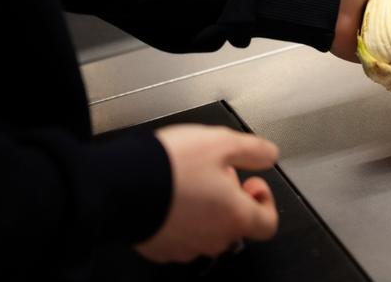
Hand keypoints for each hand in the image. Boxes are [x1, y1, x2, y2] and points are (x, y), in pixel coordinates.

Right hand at [136, 125, 279, 262]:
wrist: (121, 185)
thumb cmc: (170, 166)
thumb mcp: (220, 142)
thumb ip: (253, 149)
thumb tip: (269, 154)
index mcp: (235, 216)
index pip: (268, 222)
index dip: (265, 200)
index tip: (252, 182)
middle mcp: (213, 238)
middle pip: (235, 223)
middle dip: (230, 196)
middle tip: (215, 172)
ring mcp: (186, 247)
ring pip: (207, 229)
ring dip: (206, 207)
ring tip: (188, 179)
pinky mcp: (160, 248)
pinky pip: (180, 234)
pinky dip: (180, 216)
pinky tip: (169, 193)